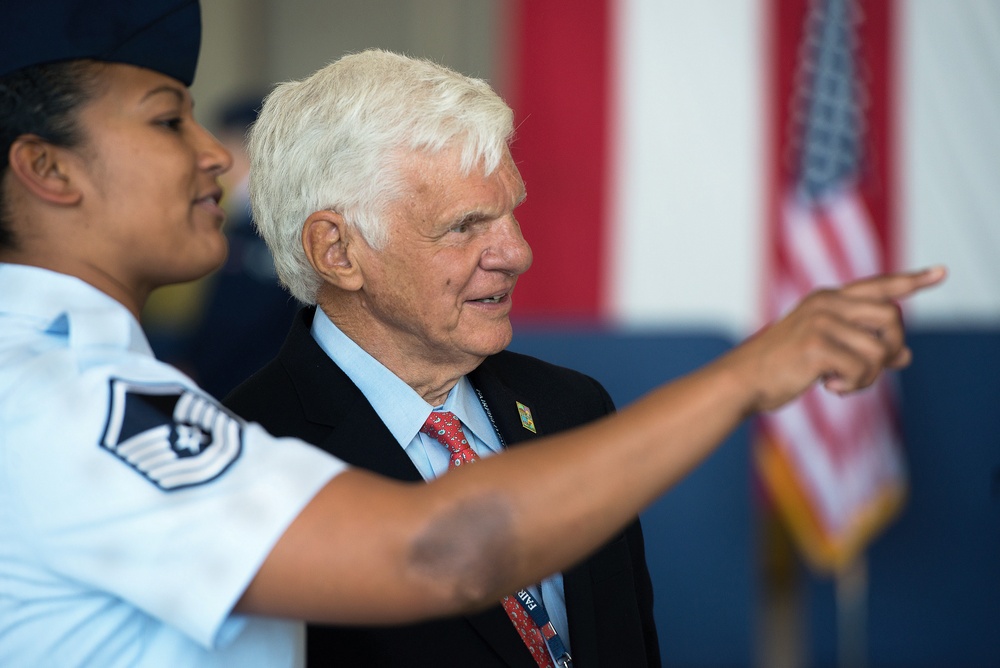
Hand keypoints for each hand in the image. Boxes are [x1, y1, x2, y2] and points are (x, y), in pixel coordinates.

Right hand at [731, 266, 946, 412]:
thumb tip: (906, 356)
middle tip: (866, 370)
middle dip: (890, 349)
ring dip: (869, 376)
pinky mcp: (817, 345)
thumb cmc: (780, 367)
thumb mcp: (825, 353)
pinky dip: (853, 385)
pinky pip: (863, 369)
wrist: (742, 381)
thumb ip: (864, 348)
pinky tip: (829, 387)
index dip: (911, 280)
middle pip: (893, 317)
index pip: (878, 285)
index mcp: (827, 299)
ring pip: (881, 349)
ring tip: (841, 383)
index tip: (940, 273)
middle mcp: (827, 303)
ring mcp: (821, 321)